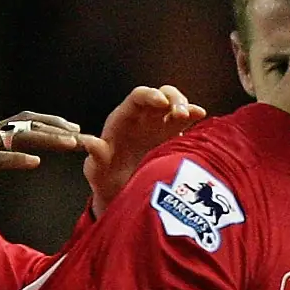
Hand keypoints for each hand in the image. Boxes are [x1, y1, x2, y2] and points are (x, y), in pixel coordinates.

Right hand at [0, 112, 87, 204]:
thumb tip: (19, 160)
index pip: (25, 122)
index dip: (51, 123)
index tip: (75, 130)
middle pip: (27, 124)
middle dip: (57, 128)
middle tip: (83, 136)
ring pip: (17, 136)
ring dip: (46, 139)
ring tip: (70, 144)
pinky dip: (15, 160)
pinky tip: (34, 164)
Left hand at [86, 85, 205, 215]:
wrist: (122, 194)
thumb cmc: (107, 179)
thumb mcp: (98, 172)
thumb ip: (96, 156)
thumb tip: (89, 142)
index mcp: (122, 120)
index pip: (137, 98)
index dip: (150, 96)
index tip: (162, 103)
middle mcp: (142, 118)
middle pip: (160, 95)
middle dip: (173, 99)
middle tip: (181, 113)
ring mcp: (158, 126)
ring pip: (174, 104)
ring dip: (184, 106)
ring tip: (192, 115)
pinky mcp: (172, 136)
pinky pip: (184, 121)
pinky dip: (193, 115)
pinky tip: (200, 115)